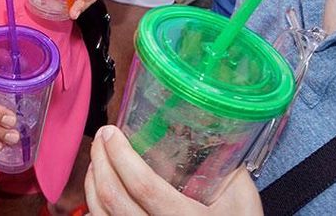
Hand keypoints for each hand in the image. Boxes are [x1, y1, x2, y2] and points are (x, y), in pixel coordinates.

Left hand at [85, 125, 263, 214]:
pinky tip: (99, 189)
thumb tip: (217, 127)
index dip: (121, 156)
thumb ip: (230, 167)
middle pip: (113, 198)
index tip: (112, 132)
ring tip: (98, 159)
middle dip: (101, 161)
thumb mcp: (243, 201)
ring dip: (93, 182)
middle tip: (102, 137)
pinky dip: (94, 204)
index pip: (143, 185)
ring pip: (101, 214)